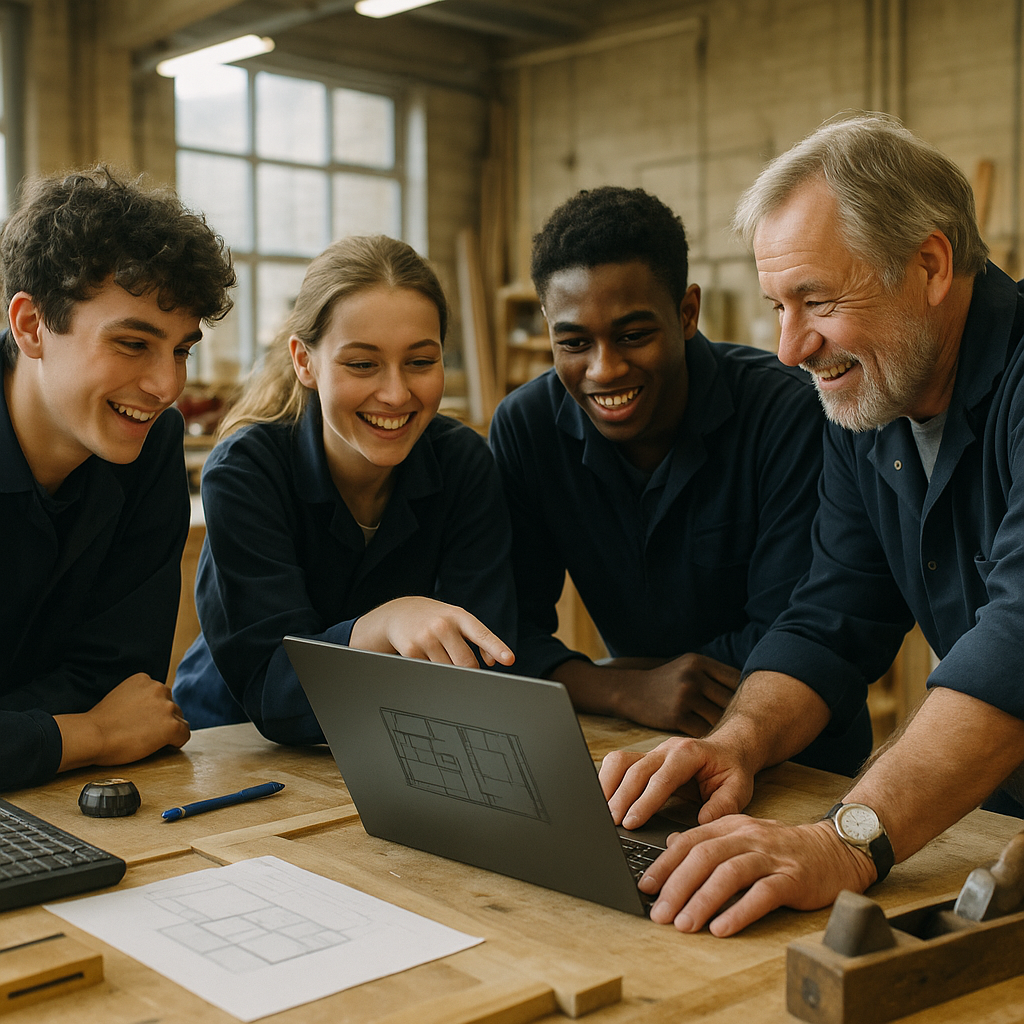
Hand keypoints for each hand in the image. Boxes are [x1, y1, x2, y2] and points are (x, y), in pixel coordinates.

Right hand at [56, 673, 190, 771]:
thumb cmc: (100, 723)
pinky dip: (176, 742)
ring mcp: (166, 707)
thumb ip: (138, 697)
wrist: (92, 736)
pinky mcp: (171, 726)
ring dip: (167, 730)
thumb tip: (149, 709)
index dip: (152, 710)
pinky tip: (162, 746)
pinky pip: (184, 734)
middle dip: (161, 719)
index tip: (141, 720)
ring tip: (148, 739)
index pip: (160, 695)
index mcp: (144, 679)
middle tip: (144, 732)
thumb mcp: (120, 696)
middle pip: (171, 706)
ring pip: (178, 720)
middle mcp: (159, 688)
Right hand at [350, 596, 514, 667]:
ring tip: (440, 654)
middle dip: (469, 670)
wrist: (399, 613)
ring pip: (448, 671)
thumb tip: (490, 661)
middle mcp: (443, 625)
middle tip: (464, 667)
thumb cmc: (436, 618)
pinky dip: (432, 670)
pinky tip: (425, 656)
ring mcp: (426, 638)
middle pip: (466, 662)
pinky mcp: (411, 651)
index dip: (497, 648)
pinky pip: (430, 672)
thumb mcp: (457, 620)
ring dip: (449, 671)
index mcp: (459, 616)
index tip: (509, 659)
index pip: (482, 634)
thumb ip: (478, 638)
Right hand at [599, 735, 754, 828]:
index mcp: (689, 754)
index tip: (631, 822)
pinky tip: (604, 800)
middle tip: (612, 822)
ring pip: (620, 761)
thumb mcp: (738, 788)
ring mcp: (653, 751)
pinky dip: (607, 781)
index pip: (661, 777)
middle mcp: (667, 749)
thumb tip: (702, 823)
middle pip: (635, 770)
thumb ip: (724, 805)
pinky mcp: (644, 758)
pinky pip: (618, 763)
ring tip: (602, 812)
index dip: (644, 800)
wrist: (728, 749)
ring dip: (608, 786)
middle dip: (621, 797)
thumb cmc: (731, 770)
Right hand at [609, 654, 739, 734]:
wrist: (629, 689)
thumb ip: (712, 674)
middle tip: (745, 728)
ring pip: (718, 718)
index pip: (735, 679)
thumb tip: (747, 687)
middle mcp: (693, 676)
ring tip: (730, 738)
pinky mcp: (676, 716)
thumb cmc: (665, 680)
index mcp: (699, 662)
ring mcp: (684, 696)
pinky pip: (703, 731)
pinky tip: (710, 743)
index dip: (744, 695)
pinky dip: (708, 738)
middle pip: (729, 700)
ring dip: (724, 729)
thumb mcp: (687, 666)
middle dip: (737, 715)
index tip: (749, 708)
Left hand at [637, 816, 877, 935]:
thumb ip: (709, 839)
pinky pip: (763, 894)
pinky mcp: (793, 878)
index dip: (665, 864)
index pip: (690, 841)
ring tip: (684, 924)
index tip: (646, 887)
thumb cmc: (784, 848)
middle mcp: (748, 837)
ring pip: (729, 873)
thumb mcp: (743, 835)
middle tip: (659, 912)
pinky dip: (739, 911)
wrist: (836, 848)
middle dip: (677, 886)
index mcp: (732, 826)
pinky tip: (722, 928)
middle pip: (704, 856)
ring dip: (702, 900)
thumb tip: (671, 845)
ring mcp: (771, 857)